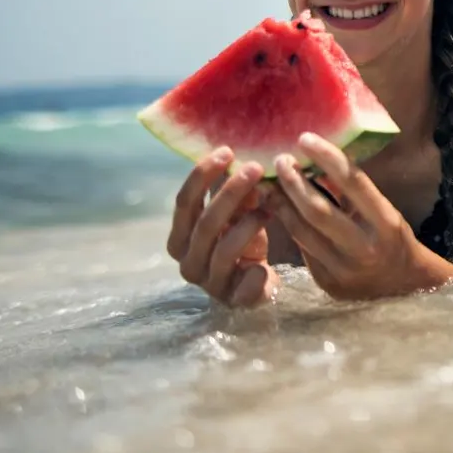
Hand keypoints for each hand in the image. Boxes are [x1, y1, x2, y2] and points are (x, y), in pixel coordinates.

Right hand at [167, 147, 277, 307]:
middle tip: (256, 168)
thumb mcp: (238, 214)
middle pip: (205, 223)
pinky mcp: (232, 301)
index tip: (226, 151)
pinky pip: (243, 284)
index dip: (201, 175)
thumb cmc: (242, 242)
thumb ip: (235, 192)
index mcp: (180, 238)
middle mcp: (187, 261)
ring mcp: (208, 283)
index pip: (184, 203)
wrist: (257, 286)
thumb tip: (242, 157)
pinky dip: (255, 273)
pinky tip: (264, 265)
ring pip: (224, 250)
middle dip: (231, 192)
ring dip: (249, 224)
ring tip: (272, 206)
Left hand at [266, 133, 452, 298]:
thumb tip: (317, 162)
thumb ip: (352, 193)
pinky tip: (279, 210)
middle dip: (293, 182)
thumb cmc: (393, 239)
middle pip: (318, 210)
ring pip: (302, 232)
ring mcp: (343, 270)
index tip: (305, 138)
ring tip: (270, 184)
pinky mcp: (326, 283)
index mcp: (385, 223)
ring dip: (282, 205)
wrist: (404, 286)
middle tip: (280, 161)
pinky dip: (290, 226)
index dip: (326, 157)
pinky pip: (303, 249)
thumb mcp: (383, 211)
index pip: (352, 182)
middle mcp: (364, 248)